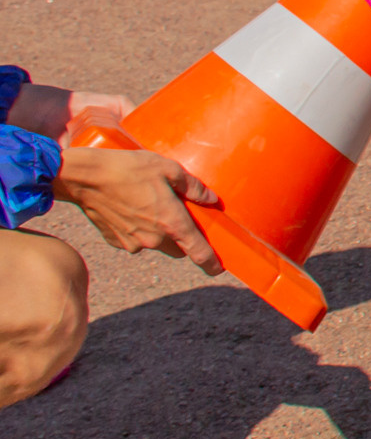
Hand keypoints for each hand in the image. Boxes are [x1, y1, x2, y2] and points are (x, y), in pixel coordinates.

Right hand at [53, 146, 220, 271]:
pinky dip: (138, 229)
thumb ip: (193, 187)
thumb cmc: (128, 169)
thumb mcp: (168, 169)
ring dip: (158, 231)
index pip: (198, 252)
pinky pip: (135, 240)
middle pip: (178, 248)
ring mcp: (132, 243)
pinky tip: (131, 207)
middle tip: (178, 214)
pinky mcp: (115, 241)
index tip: (218, 269)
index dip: (210, 263)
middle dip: (182, 237)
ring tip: (149, 204)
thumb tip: (210, 199)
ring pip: (155, 243)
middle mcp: (153, 239)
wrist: (84, 178)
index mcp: (171, 223)